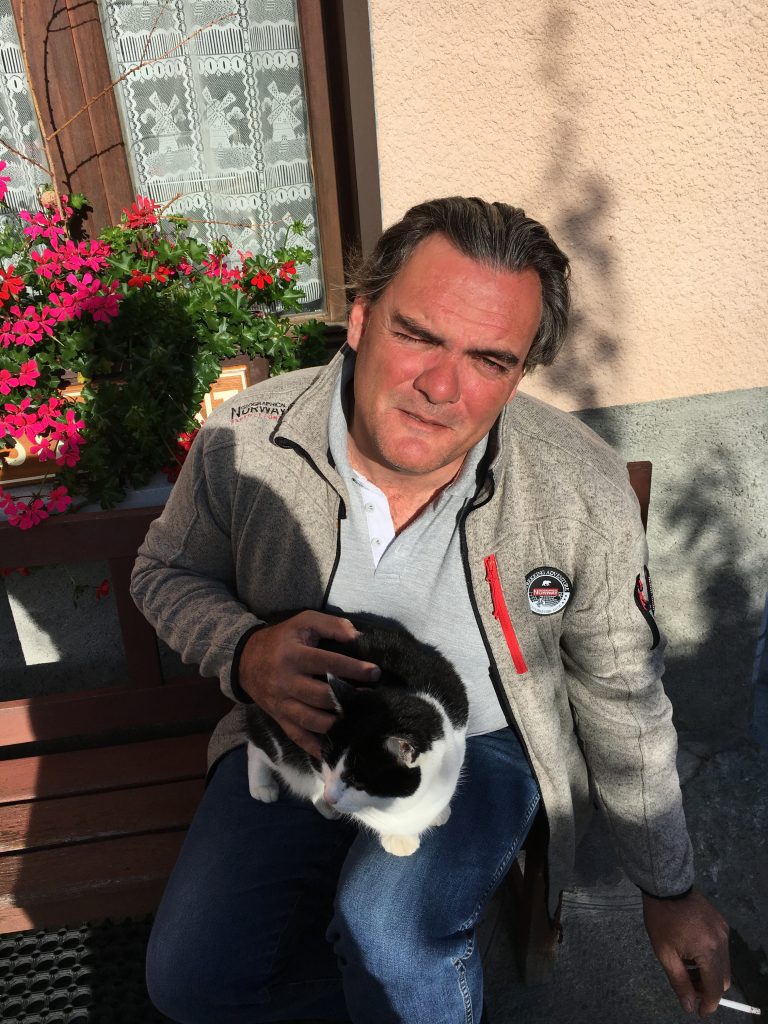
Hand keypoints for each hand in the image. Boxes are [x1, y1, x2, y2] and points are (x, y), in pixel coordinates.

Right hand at [239, 611, 380, 757]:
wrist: (244, 659)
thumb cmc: (281, 639)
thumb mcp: (304, 621)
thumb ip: (332, 625)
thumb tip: (358, 638)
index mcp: (293, 655)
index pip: (328, 664)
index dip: (354, 669)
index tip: (375, 672)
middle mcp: (286, 681)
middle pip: (321, 696)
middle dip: (348, 698)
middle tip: (370, 698)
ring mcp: (281, 703)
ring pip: (311, 719)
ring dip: (336, 723)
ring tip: (356, 720)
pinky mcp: (279, 718)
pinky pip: (297, 736)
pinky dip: (315, 746)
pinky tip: (332, 751)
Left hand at [643, 888, 729, 1016]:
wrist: (666, 886)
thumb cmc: (661, 919)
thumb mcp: (665, 953)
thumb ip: (679, 982)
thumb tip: (689, 1006)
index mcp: (708, 950)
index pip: (715, 988)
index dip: (709, 1004)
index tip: (699, 1011)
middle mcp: (721, 942)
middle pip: (723, 978)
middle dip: (708, 988)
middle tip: (688, 985)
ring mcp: (723, 931)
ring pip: (723, 964)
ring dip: (709, 972)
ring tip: (686, 965)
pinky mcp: (721, 923)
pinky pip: (721, 949)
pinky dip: (710, 956)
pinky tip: (692, 949)